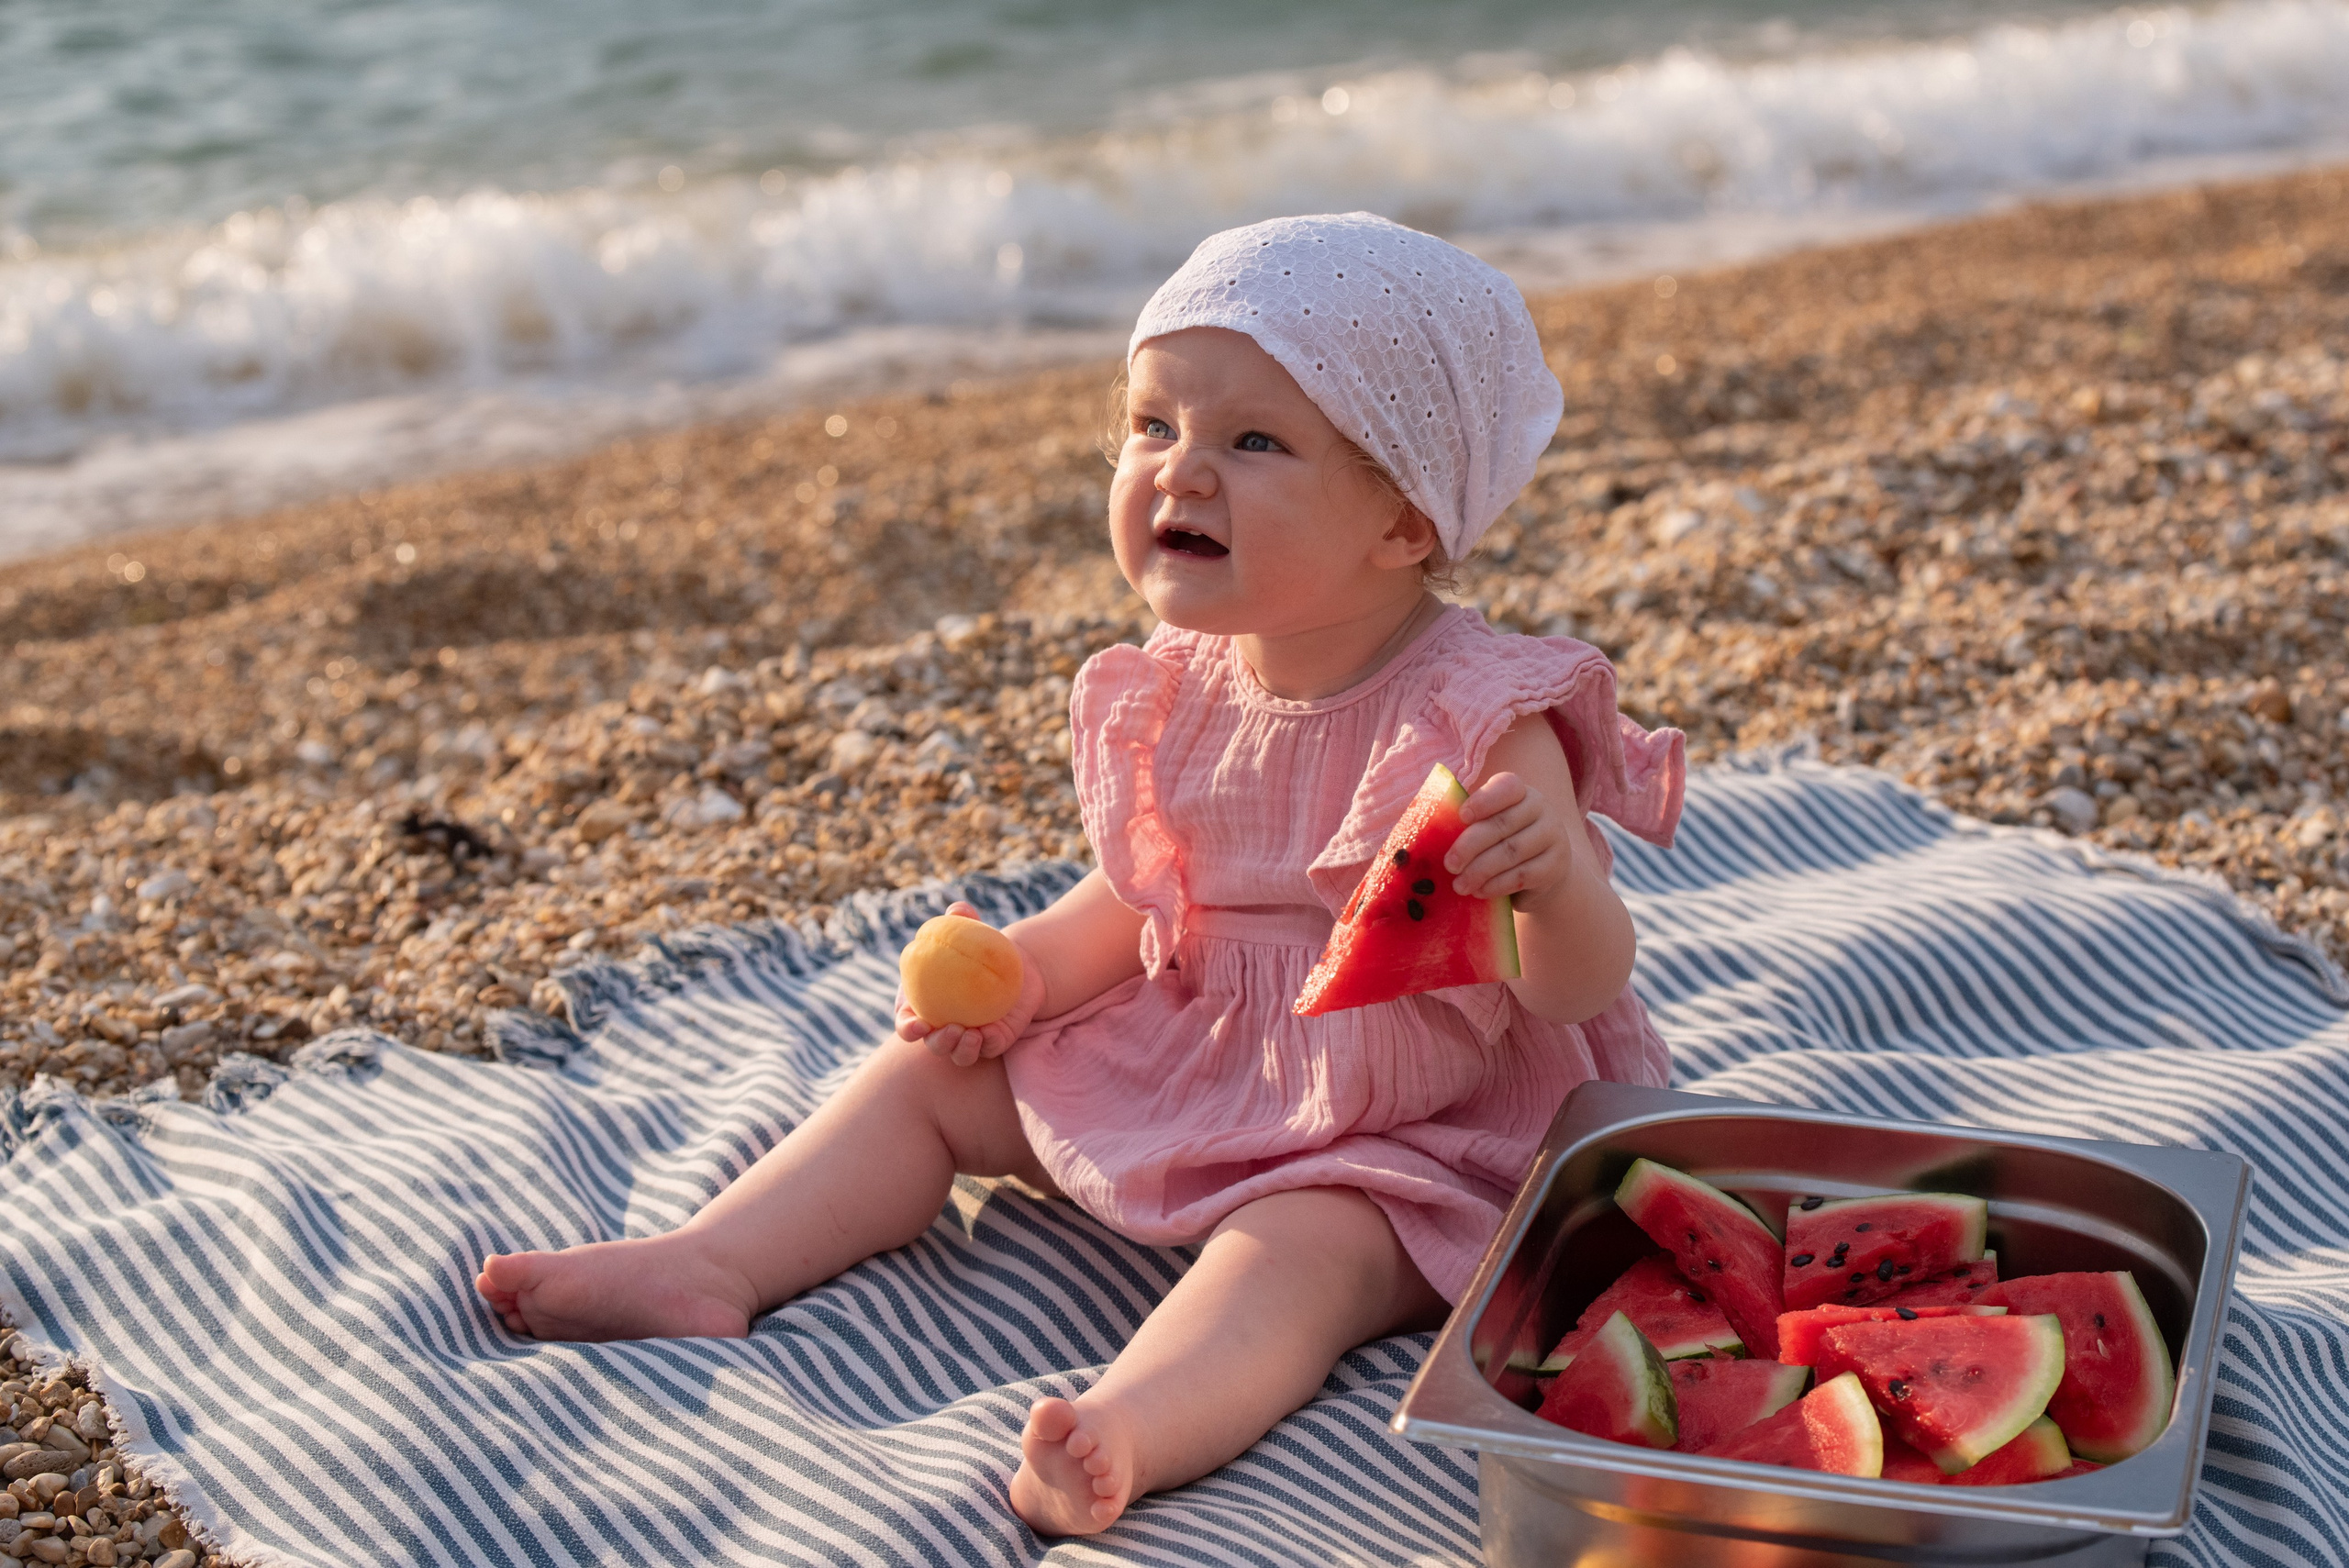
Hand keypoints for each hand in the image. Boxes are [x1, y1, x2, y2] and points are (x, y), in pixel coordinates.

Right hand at [894, 901, 1048, 1066]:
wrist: (1017, 965)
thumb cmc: (981, 948)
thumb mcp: (971, 934)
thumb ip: (961, 921)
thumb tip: (958, 909)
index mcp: (925, 1006)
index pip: (908, 1025)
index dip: (908, 1028)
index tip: (918, 1024)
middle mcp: (943, 1027)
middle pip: (933, 1044)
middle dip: (938, 1043)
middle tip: (952, 1030)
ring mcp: (969, 1037)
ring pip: (959, 1055)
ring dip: (961, 1050)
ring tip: (972, 1036)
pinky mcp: (994, 1041)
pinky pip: (989, 1049)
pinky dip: (989, 1043)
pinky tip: (993, 1032)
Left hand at [1445, 771, 1576, 911]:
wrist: (1542, 871)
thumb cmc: (1503, 842)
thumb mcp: (1488, 825)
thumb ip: (1468, 823)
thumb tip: (1432, 832)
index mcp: (1520, 791)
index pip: (1507, 787)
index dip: (1483, 800)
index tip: (1462, 816)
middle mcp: (1541, 808)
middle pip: (1502, 824)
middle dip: (1470, 846)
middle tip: (1449, 865)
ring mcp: (1553, 836)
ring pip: (1512, 852)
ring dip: (1480, 871)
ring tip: (1460, 885)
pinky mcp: (1556, 865)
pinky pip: (1523, 875)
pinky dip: (1497, 885)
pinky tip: (1480, 891)